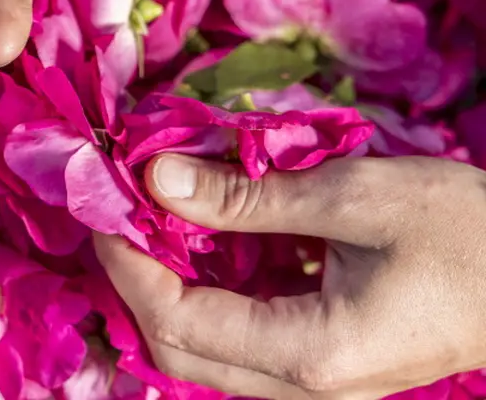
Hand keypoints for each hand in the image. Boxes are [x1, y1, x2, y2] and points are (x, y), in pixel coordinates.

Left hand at [94, 155, 485, 398]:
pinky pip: (242, 340)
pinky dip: (211, 291)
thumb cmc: (466, 234)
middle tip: (123, 211)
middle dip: (138, 279)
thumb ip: (248, 196)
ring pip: (207, 349)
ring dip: (170, 284)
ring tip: (157, 216)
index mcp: (311, 354)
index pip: (177, 322)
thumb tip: (157, 177)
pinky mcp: (326, 367)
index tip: (105, 207)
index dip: (128, 265)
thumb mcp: (354, 196)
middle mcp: (305, 389)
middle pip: (181, 350)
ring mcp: (317, 386)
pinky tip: (209, 239)